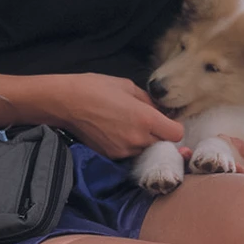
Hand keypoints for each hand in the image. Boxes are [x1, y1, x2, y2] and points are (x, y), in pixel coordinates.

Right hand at [55, 73, 183, 158]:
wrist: (66, 103)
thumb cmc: (96, 88)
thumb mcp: (128, 86)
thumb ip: (148, 101)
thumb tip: (161, 110)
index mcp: (146, 118)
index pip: (176, 133)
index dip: (174, 126)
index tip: (166, 120)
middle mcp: (138, 139)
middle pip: (163, 144)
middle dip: (159, 134)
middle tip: (147, 122)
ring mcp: (124, 150)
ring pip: (146, 150)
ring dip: (143, 141)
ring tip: (127, 125)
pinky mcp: (111, 156)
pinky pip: (129, 153)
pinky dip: (128, 145)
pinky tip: (116, 132)